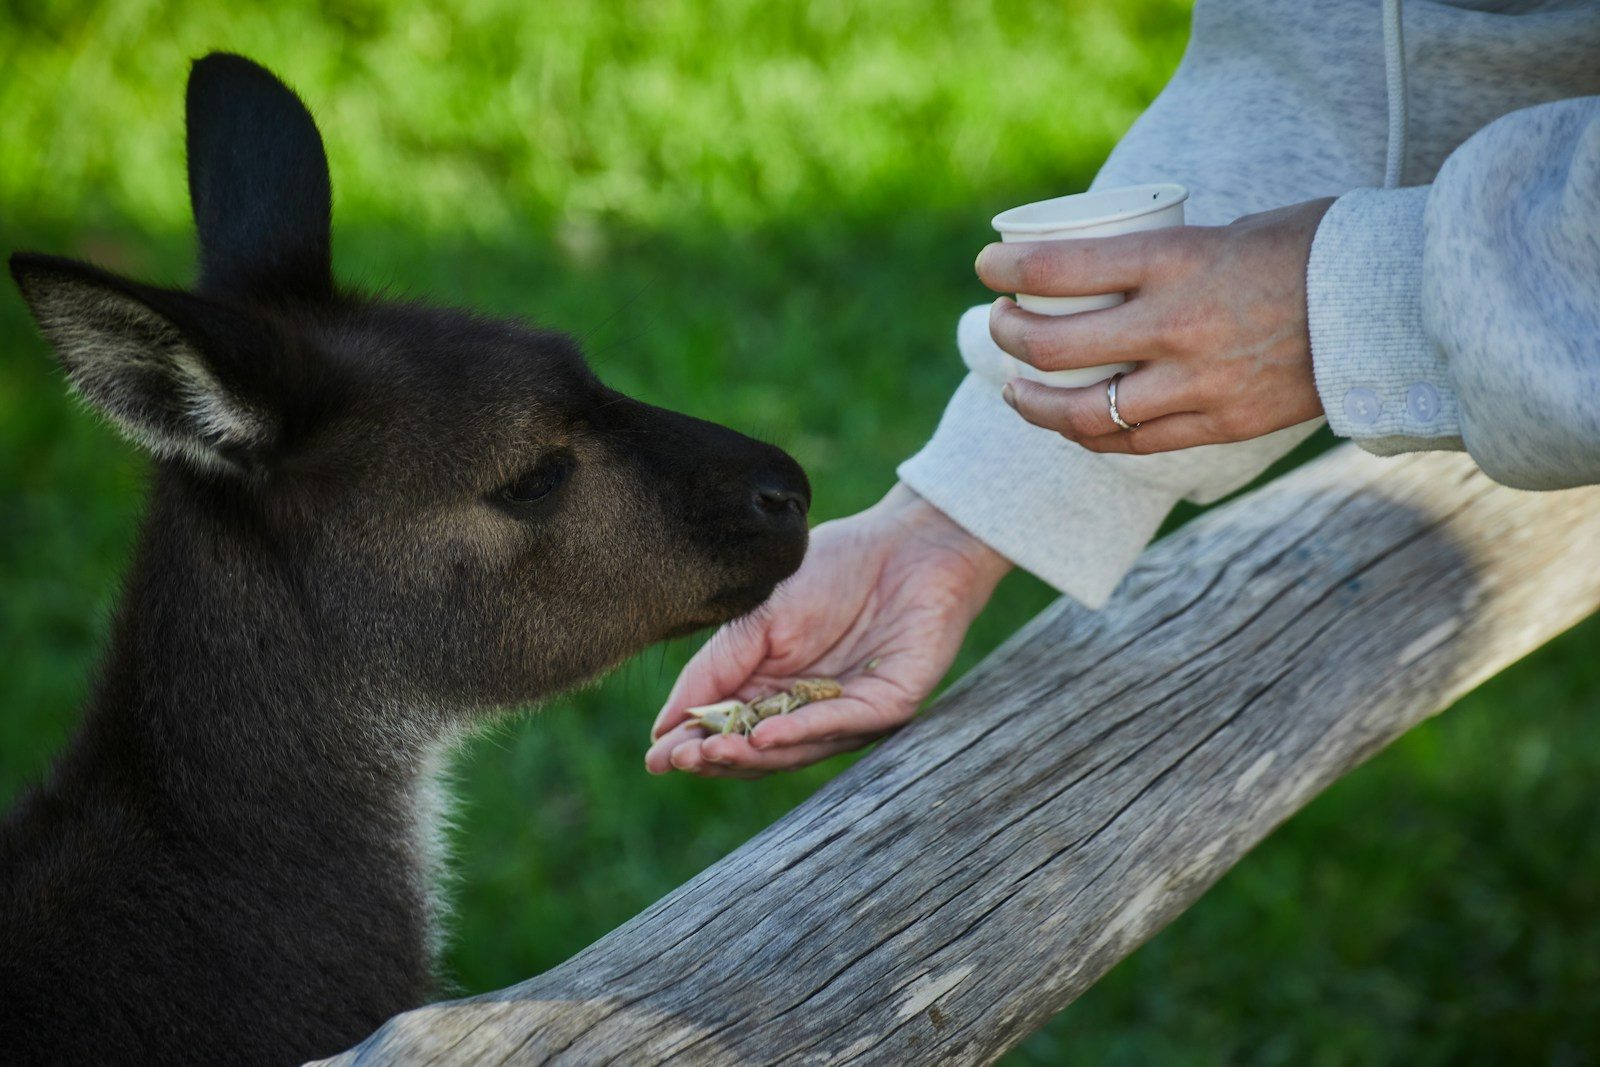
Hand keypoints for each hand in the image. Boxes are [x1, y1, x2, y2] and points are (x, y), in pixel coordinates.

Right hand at [645, 484, 1009, 777]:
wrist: (906, 541)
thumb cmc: (832, 569)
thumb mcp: (758, 617)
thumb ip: (717, 667)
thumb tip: (665, 725)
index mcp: (772, 686)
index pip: (727, 728)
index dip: (692, 746)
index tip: (655, 759)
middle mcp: (808, 709)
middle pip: (756, 749)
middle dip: (716, 756)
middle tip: (678, 761)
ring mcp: (847, 713)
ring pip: (794, 748)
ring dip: (750, 755)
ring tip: (710, 752)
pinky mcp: (887, 707)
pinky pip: (839, 725)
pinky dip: (800, 732)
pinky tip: (763, 736)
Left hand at [975, 197, 1335, 453]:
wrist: (1390, 304)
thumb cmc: (1307, 250)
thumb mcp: (1222, 232)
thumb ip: (1163, 260)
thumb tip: (1102, 277)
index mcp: (1174, 259)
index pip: (1055, 270)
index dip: (1004, 270)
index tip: (987, 266)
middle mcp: (1176, 325)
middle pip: (1054, 347)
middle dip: (1009, 336)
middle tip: (1000, 324)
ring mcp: (1196, 384)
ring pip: (1083, 413)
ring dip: (1034, 404)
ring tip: (1016, 391)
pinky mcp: (1219, 426)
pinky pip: (1133, 444)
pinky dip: (1091, 435)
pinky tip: (1072, 425)